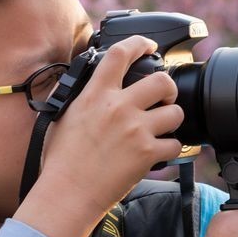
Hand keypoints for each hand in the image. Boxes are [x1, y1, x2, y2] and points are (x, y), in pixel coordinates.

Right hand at [14, 36, 183, 236]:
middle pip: (162, 80)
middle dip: (169, 88)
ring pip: (176, 112)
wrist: (67, 192)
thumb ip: (81, 96)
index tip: (149, 47)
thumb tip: (89, 82)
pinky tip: (161, 153)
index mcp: (95, 95)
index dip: (140, 44)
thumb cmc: (61, 160)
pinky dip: (172, 150)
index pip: (120, 54)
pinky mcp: (147, 154)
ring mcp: (136, 130)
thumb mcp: (63, 116)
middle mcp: (118, 107)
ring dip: (173, 120)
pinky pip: (176, 144)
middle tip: (164, 98)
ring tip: (162, 128)